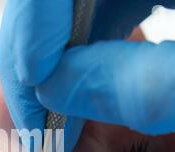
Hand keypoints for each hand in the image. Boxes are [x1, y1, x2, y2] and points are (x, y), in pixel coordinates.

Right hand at [0, 0, 174, 151]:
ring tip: (66, 110)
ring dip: (71, 54)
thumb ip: (144, 86)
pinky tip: (101, 79)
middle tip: (43, 117)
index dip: (30, 34)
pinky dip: (103, 45)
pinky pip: (122, 1)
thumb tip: (57, 93)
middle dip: (45, 53)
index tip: (32, 99)